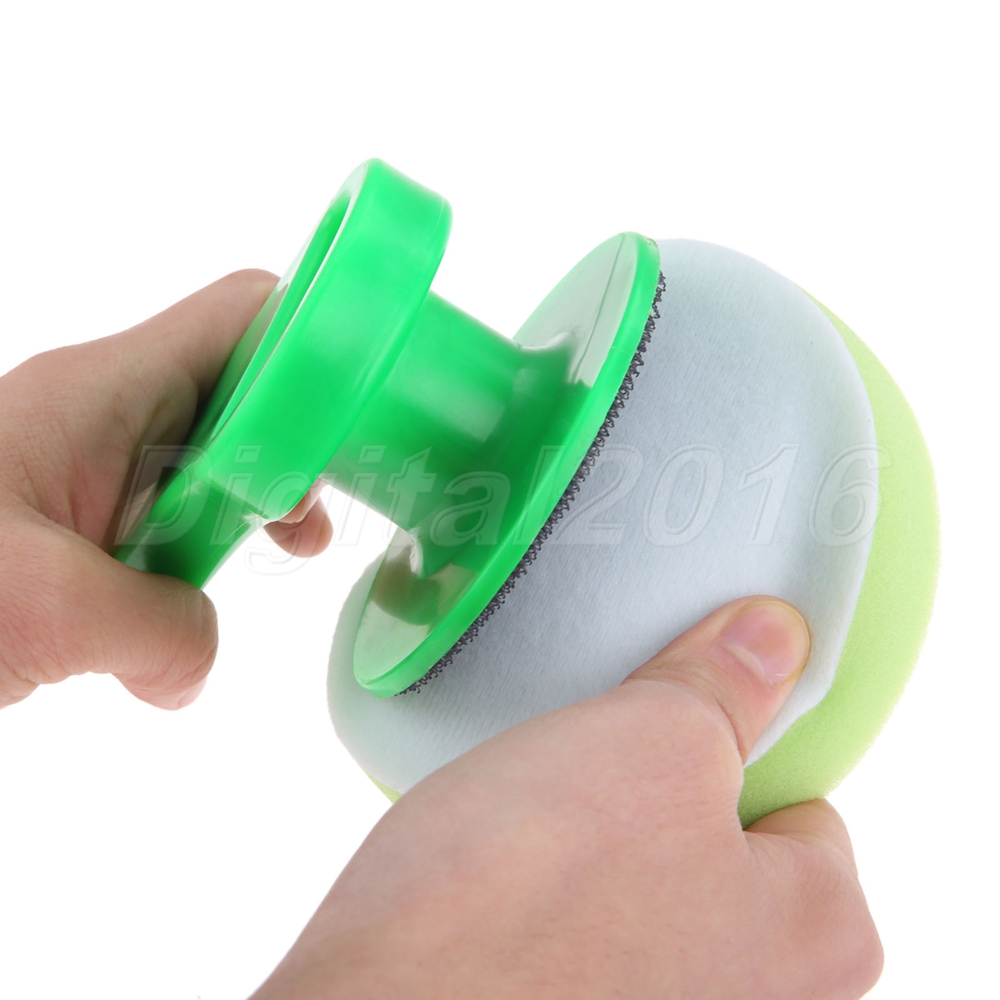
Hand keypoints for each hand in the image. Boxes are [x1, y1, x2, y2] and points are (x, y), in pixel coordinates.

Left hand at [0, 271, 331, 709]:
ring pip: (216, 456)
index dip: (321, 347)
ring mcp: (95, 467)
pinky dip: (203, 559)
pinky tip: (186, 611)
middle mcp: (107, 413)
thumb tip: (194, 664)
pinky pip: (175, 516)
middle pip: (247, 388)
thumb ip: (160, 631)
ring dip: (256, 509)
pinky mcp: (83, 521)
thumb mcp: (45, 609)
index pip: (245, 317)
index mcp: (101, 392)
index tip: (368, 415)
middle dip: (300, 447)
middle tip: (315, 515)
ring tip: (278, 557)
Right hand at [253, 597, 882, 999]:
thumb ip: (728, 685)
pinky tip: (504, 873)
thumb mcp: (654, 738)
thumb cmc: (525, 896)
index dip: (736, 749)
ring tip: (540, 813)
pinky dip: (553, 896)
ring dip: (601, 844)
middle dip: (667, 799)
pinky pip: (582, 935)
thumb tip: (775, 637)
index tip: (672, 722)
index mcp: (819, 936)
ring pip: (646, 890)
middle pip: (725, 853)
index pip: (808, 807)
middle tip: (596, 760)